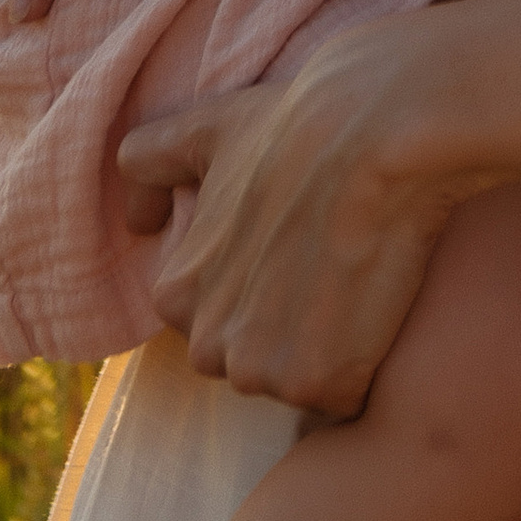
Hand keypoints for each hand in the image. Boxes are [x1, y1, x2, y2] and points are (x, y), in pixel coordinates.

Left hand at [117, 23, 477, 419]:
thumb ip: (150, 164)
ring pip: (301, 381)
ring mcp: (262, 370)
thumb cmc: (296, 126)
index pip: (227, 320)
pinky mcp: (320, 384)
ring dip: (332, 350)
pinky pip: (346, 394)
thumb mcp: (206, 131)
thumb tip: (140, 223)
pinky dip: (366, 364)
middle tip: (335, 266)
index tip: (304, 246)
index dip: (273, 285)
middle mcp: (207, 346)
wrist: (373, 134)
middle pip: (259, 361)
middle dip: (294, 330)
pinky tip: (380, 305)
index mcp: (178, 295)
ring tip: (361, 282)